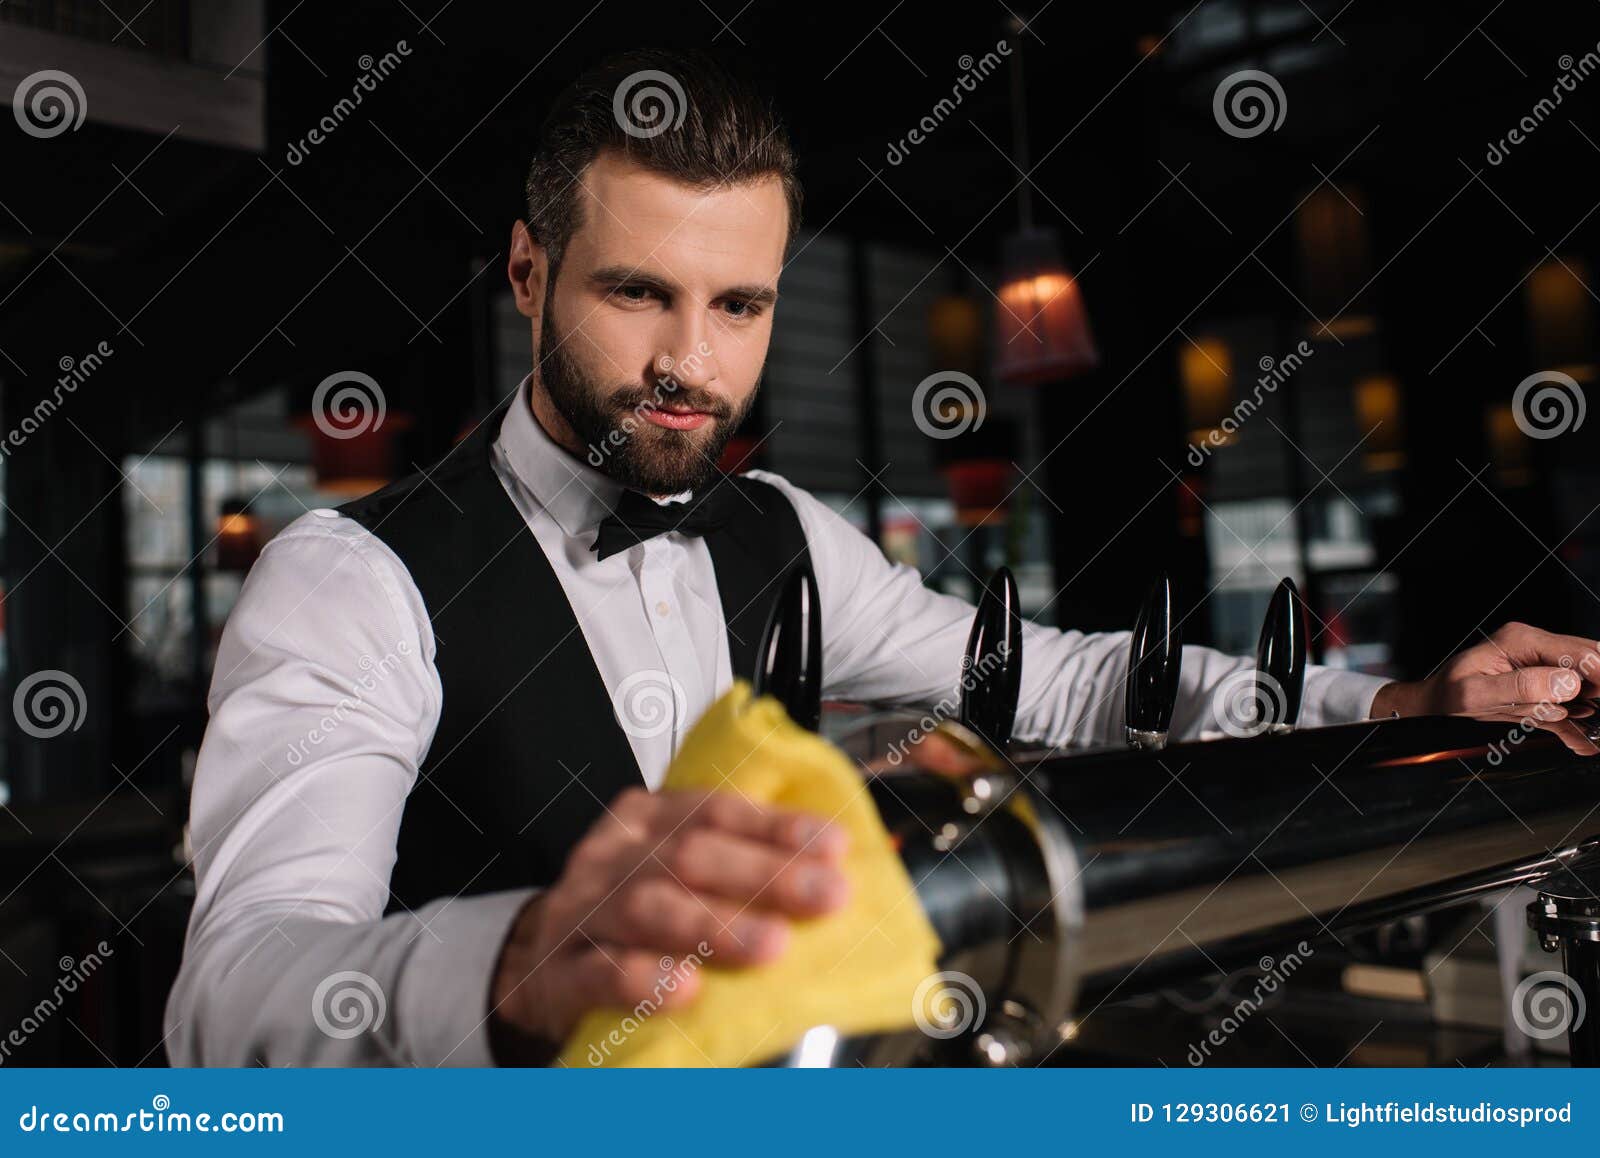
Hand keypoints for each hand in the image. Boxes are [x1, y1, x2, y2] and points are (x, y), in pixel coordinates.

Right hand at [488, 786, 850, 1052]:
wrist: (533, 966)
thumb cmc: (629, 918)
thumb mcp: (672, 873)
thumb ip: (737, 866)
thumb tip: (831, 873)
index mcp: (646, 820)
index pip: (715, 811)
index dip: (775, 827)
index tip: (833, 848)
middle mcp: (612, 857)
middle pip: (688, 854)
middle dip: (765, 874)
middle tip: (826, 897)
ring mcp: (581, 913)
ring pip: (648, 907)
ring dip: (715, 926)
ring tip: (772, 946)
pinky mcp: (558, 975)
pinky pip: (599, 972)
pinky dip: (644, 980)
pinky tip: (685, 990)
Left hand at [1369, 621, 1599, 755]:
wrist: (1431, 707)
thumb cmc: (1445, 696)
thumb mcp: (1475, 694)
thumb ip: (1521, 688)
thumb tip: (1568, 684)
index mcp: (1521, 641)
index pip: (1579, 654)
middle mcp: (1535, 650)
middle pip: (1590, 664)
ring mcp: (1540, 670)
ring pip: (1586, 686)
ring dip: (1592, 710)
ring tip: (1594, 734)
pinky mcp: (1540, 692)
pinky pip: (1570, 707)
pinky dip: (1578, 727)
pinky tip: (1585, 743)